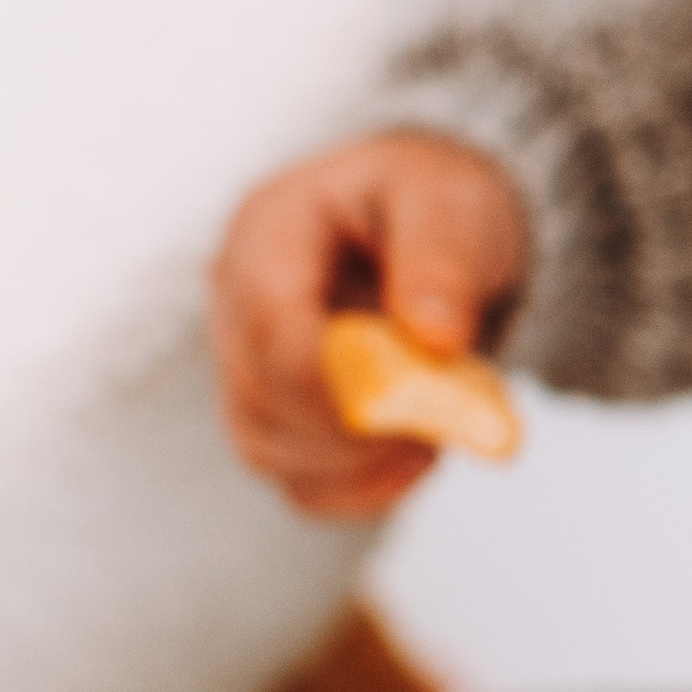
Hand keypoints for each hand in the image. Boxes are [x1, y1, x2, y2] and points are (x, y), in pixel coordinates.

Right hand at [210, 132, 528, 520]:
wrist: (445, 227)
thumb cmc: (439, 201)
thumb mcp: (454, 203)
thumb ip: (443, 261)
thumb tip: (432, 340)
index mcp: (268, 230)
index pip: (268, 325)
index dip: (329, 381)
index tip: (408, 408)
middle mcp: (237, 301)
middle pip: (258, 398)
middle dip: (352, 429)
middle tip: (438, 423)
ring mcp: (249, 363)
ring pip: (268, 451)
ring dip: (357, 463)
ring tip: (435, 428)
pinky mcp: (280, 415)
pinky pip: (298, 483)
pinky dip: (358, 491)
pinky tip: (415, 458)